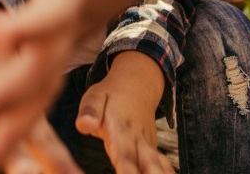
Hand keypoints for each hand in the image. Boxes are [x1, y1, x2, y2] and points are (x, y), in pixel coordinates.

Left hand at [76, 53, 174, 173]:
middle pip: (149, 165)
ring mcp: (148, 145)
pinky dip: (166, 172)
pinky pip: (163, 165)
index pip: (125, 155)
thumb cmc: (110, 94)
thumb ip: (89, 112)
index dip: (127, 172)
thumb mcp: (94, 97)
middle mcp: (139, 140)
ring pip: (158, 166)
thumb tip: (83, 125)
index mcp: (121, 129)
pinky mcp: (153, 150)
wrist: (137, 84)